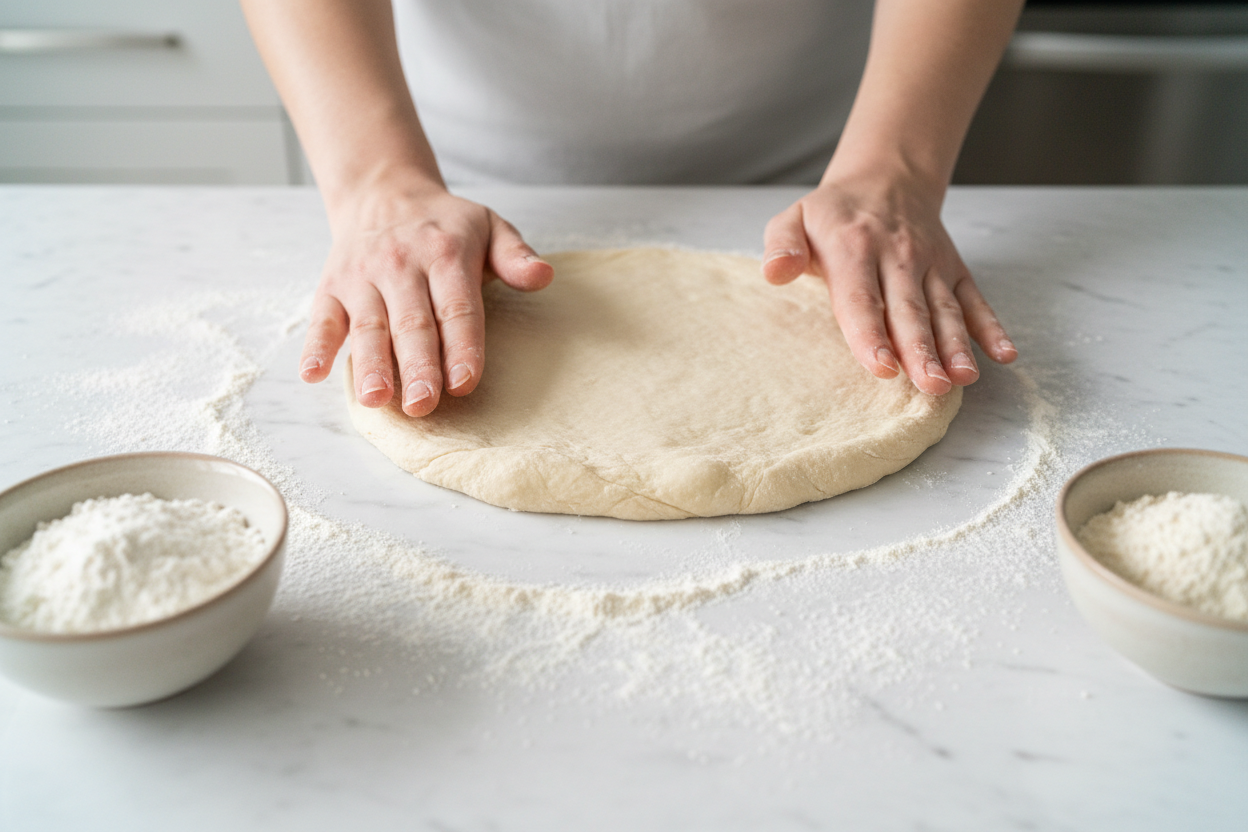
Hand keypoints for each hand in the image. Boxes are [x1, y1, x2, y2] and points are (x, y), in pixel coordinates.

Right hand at [299, 183, 552, 414]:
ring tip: (376, 399)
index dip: (461, 346)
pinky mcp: (331, 286)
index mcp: (445, 255)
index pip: (456, 307)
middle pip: (411, 323)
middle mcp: (401, 266)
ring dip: (370, 364)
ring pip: (368, 325)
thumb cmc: (444, 224)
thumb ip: (515, 256)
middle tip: (424, 404)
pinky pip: (322, 318)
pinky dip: (316, 346)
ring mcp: (362, 277)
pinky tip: (314, 374)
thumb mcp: (489, 226)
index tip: (465, 382)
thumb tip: (544, 276)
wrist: (382, 191)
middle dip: (417, 365)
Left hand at [761, 172, 1016, 394]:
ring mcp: (930, 265)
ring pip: (945, 309)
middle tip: (931, 386)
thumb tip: (774, 272)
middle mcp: (898, 257)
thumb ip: (781, 245)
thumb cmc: (832, 214)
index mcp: (854, 249)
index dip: (871, 335)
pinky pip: (975, 300)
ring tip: (962, 379)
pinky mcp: (954, 270)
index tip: (882, 366)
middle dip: (922, 350)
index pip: (862, 299)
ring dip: (956, 346)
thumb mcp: (793, 218)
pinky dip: (992, 328)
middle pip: (910, 311)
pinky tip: (1003, 355)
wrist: (887, 178)